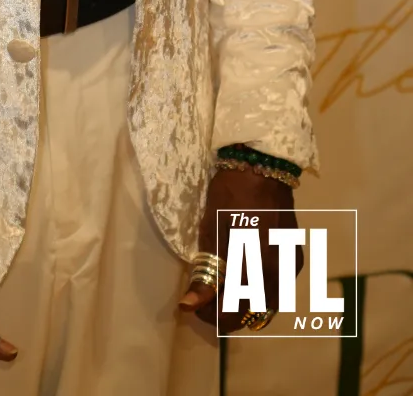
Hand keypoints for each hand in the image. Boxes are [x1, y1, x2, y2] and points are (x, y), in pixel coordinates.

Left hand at [178, 168, 303, 332]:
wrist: (263, 167)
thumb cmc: (230, 196)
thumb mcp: (210, 233)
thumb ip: (205, 275)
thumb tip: (189, 304)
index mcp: (253, 269)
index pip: (232, 315)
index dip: (210, 316)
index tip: (195, 304)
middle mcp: (276, 275)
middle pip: (252, 315)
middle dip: (229, 313)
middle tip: (209, 296)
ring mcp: (290, 267)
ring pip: (267, 303)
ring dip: (246, 302)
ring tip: (225, 284)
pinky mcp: (295, 258)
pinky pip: (278, 287)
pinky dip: (260, 288)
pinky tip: (246, 270)